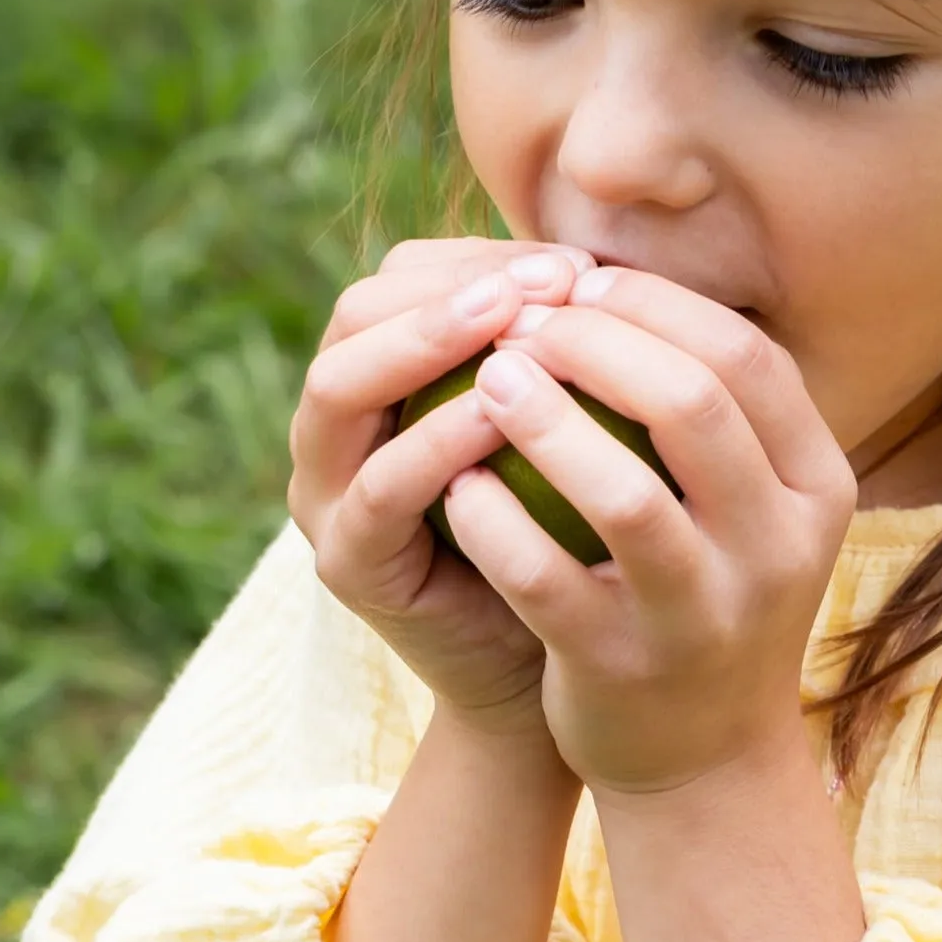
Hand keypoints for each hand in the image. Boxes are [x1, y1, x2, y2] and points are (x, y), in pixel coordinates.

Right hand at [287, 237, 595, 735]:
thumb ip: (561, 361)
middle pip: (354, 313)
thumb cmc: (570, 547)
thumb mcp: (568, 437)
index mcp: (381, 386)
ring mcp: (325, 497)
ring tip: (516, 318)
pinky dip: (436, 441)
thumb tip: (615, 258)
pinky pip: (380, 487)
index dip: (479, 257)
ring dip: (426, 341)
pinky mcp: (346, 564)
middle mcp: (334, 432)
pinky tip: (504, 415)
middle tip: (547, 279)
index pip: (401, 280)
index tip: (575, 261)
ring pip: (340, 384)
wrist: (547, 684)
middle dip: (449, 284)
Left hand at [442, 268, 858, 796]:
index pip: (746, 360)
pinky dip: (493, 521)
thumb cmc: (706, 598)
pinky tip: (460, 485)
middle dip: (594, 342)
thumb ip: (709, 409)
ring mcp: (701, 618)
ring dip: (544, 422)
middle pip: (693, 405)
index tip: (578, 286)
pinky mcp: (621, 670)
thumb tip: (609, 272)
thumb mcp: (749, 507)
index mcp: (816, 492)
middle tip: (520, 320)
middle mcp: (776, 554)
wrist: (705, 762)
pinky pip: (545, 579)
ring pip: (626, 497)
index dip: (654, 306)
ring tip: (487, 381)